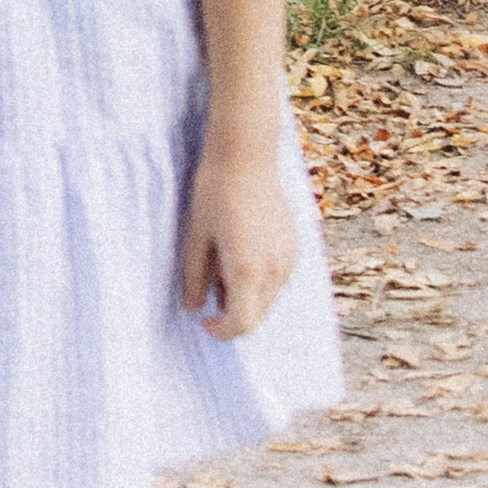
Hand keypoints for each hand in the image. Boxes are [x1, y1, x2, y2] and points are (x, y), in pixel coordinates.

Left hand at [179, 140, 296, 339]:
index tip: (204, 323)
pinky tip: (239, 253)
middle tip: (207, 291)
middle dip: (233, 315)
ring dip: (247, 297)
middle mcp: (275, 269)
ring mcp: (289, 258)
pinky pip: (277, 279)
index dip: (222, 332)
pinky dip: (259, 280)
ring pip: (269, 298)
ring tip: (221, 265)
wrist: (247, 155)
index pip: (242, 324)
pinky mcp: (294, 246)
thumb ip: (195, 276)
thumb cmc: (215, 192)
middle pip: (258, 316)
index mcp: (247, 269)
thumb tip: (193, 308)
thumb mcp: (197, 235)